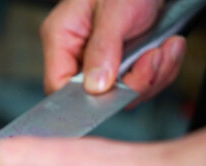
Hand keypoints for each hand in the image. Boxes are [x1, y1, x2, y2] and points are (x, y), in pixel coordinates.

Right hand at [41, 0, 185, 106]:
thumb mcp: (114, 9)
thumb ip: (102, 48)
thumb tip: (94, 86)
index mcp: (61, 38)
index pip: (57, 84)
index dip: (83, 97)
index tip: (114, 90)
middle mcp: (78, 54)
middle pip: (94, 95)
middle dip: (132, 83)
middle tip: (153, 58)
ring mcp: (101, 62)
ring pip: (122, 94)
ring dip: (152, 77)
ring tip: (164, 49)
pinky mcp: (123, 65)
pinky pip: (141, 84)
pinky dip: (161, 72)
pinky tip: (167, 49)